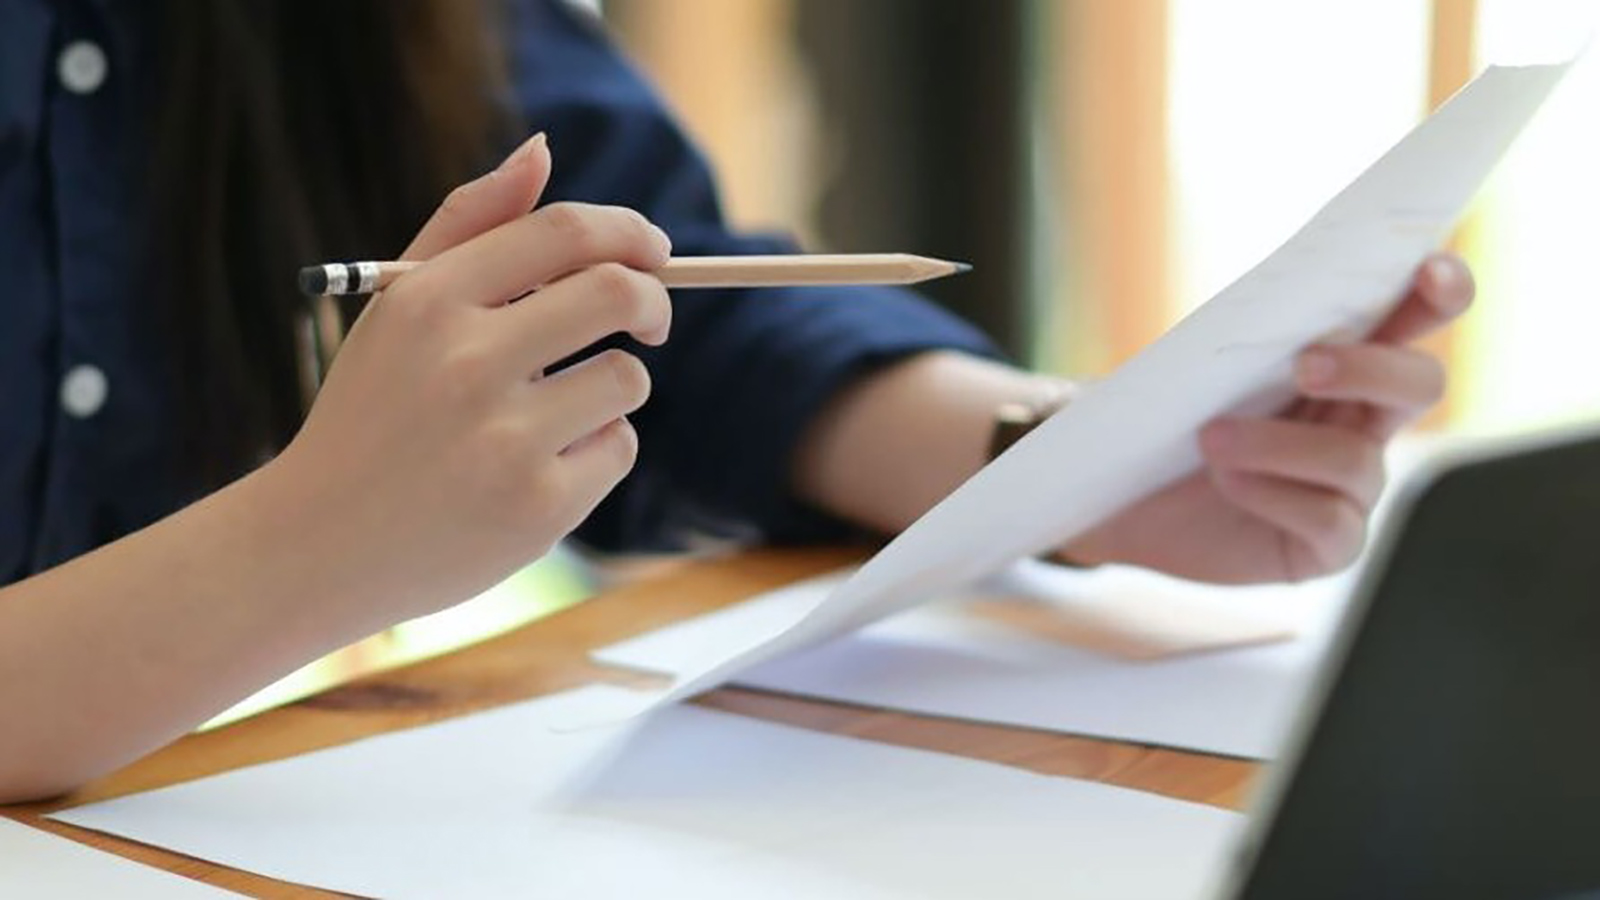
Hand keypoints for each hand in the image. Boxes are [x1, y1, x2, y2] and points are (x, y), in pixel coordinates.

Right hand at [264, 134, 673, 624]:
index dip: (628, 232)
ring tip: (550, 416)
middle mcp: (467, 363)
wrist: (315, 546)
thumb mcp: (397, 310)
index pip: (565, 232)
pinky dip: (596, 452)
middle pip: (618, 294)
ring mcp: (505, 440)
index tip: (651, 251)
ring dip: (612, 388)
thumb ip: (471, 224)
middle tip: (652, 320)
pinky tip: (536, 471)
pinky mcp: (538, 508)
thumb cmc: (370, 413)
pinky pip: (618, 448)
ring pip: (628, 378)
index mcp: (429, 300)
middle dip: (654, 299)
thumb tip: (542, 151)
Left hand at [1060, 253, 1473, 583]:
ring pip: (1355, 459)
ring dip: (1277, 443)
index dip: (1443, 290)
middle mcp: (1365, 423)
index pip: (1417, 317)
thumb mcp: (1200, 367)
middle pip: (1421, 384)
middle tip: (1303, 365)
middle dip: (1371, 368)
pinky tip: (1227, 481)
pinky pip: (1328, 518)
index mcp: (1347, 363)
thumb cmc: (1169, 421)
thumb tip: (1271, 300)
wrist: (1125, 501)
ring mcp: (1354, 488)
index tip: (1429, 271)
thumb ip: (1248, 332)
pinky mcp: (1331, 544)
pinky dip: (1271, 492)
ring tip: (1211, 439)